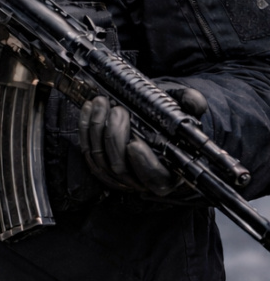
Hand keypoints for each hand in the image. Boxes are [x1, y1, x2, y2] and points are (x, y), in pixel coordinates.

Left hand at [79, 83, 208, 195]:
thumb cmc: (166, 115)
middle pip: (120, 167)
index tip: (135, 143)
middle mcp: (141, 178)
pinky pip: (86, 150)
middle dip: (115, 136)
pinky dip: (85, 129)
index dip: (144, 164)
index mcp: (169, 171)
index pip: (155, 178)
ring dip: (96, 128)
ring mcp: (117, 173)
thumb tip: (195, 103)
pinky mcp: (99, 163)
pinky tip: (88, 108)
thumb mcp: (182, 106)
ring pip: (99, 159)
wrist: (148, 113)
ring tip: (101, 103)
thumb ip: (191, 103)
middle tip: (117, 109)